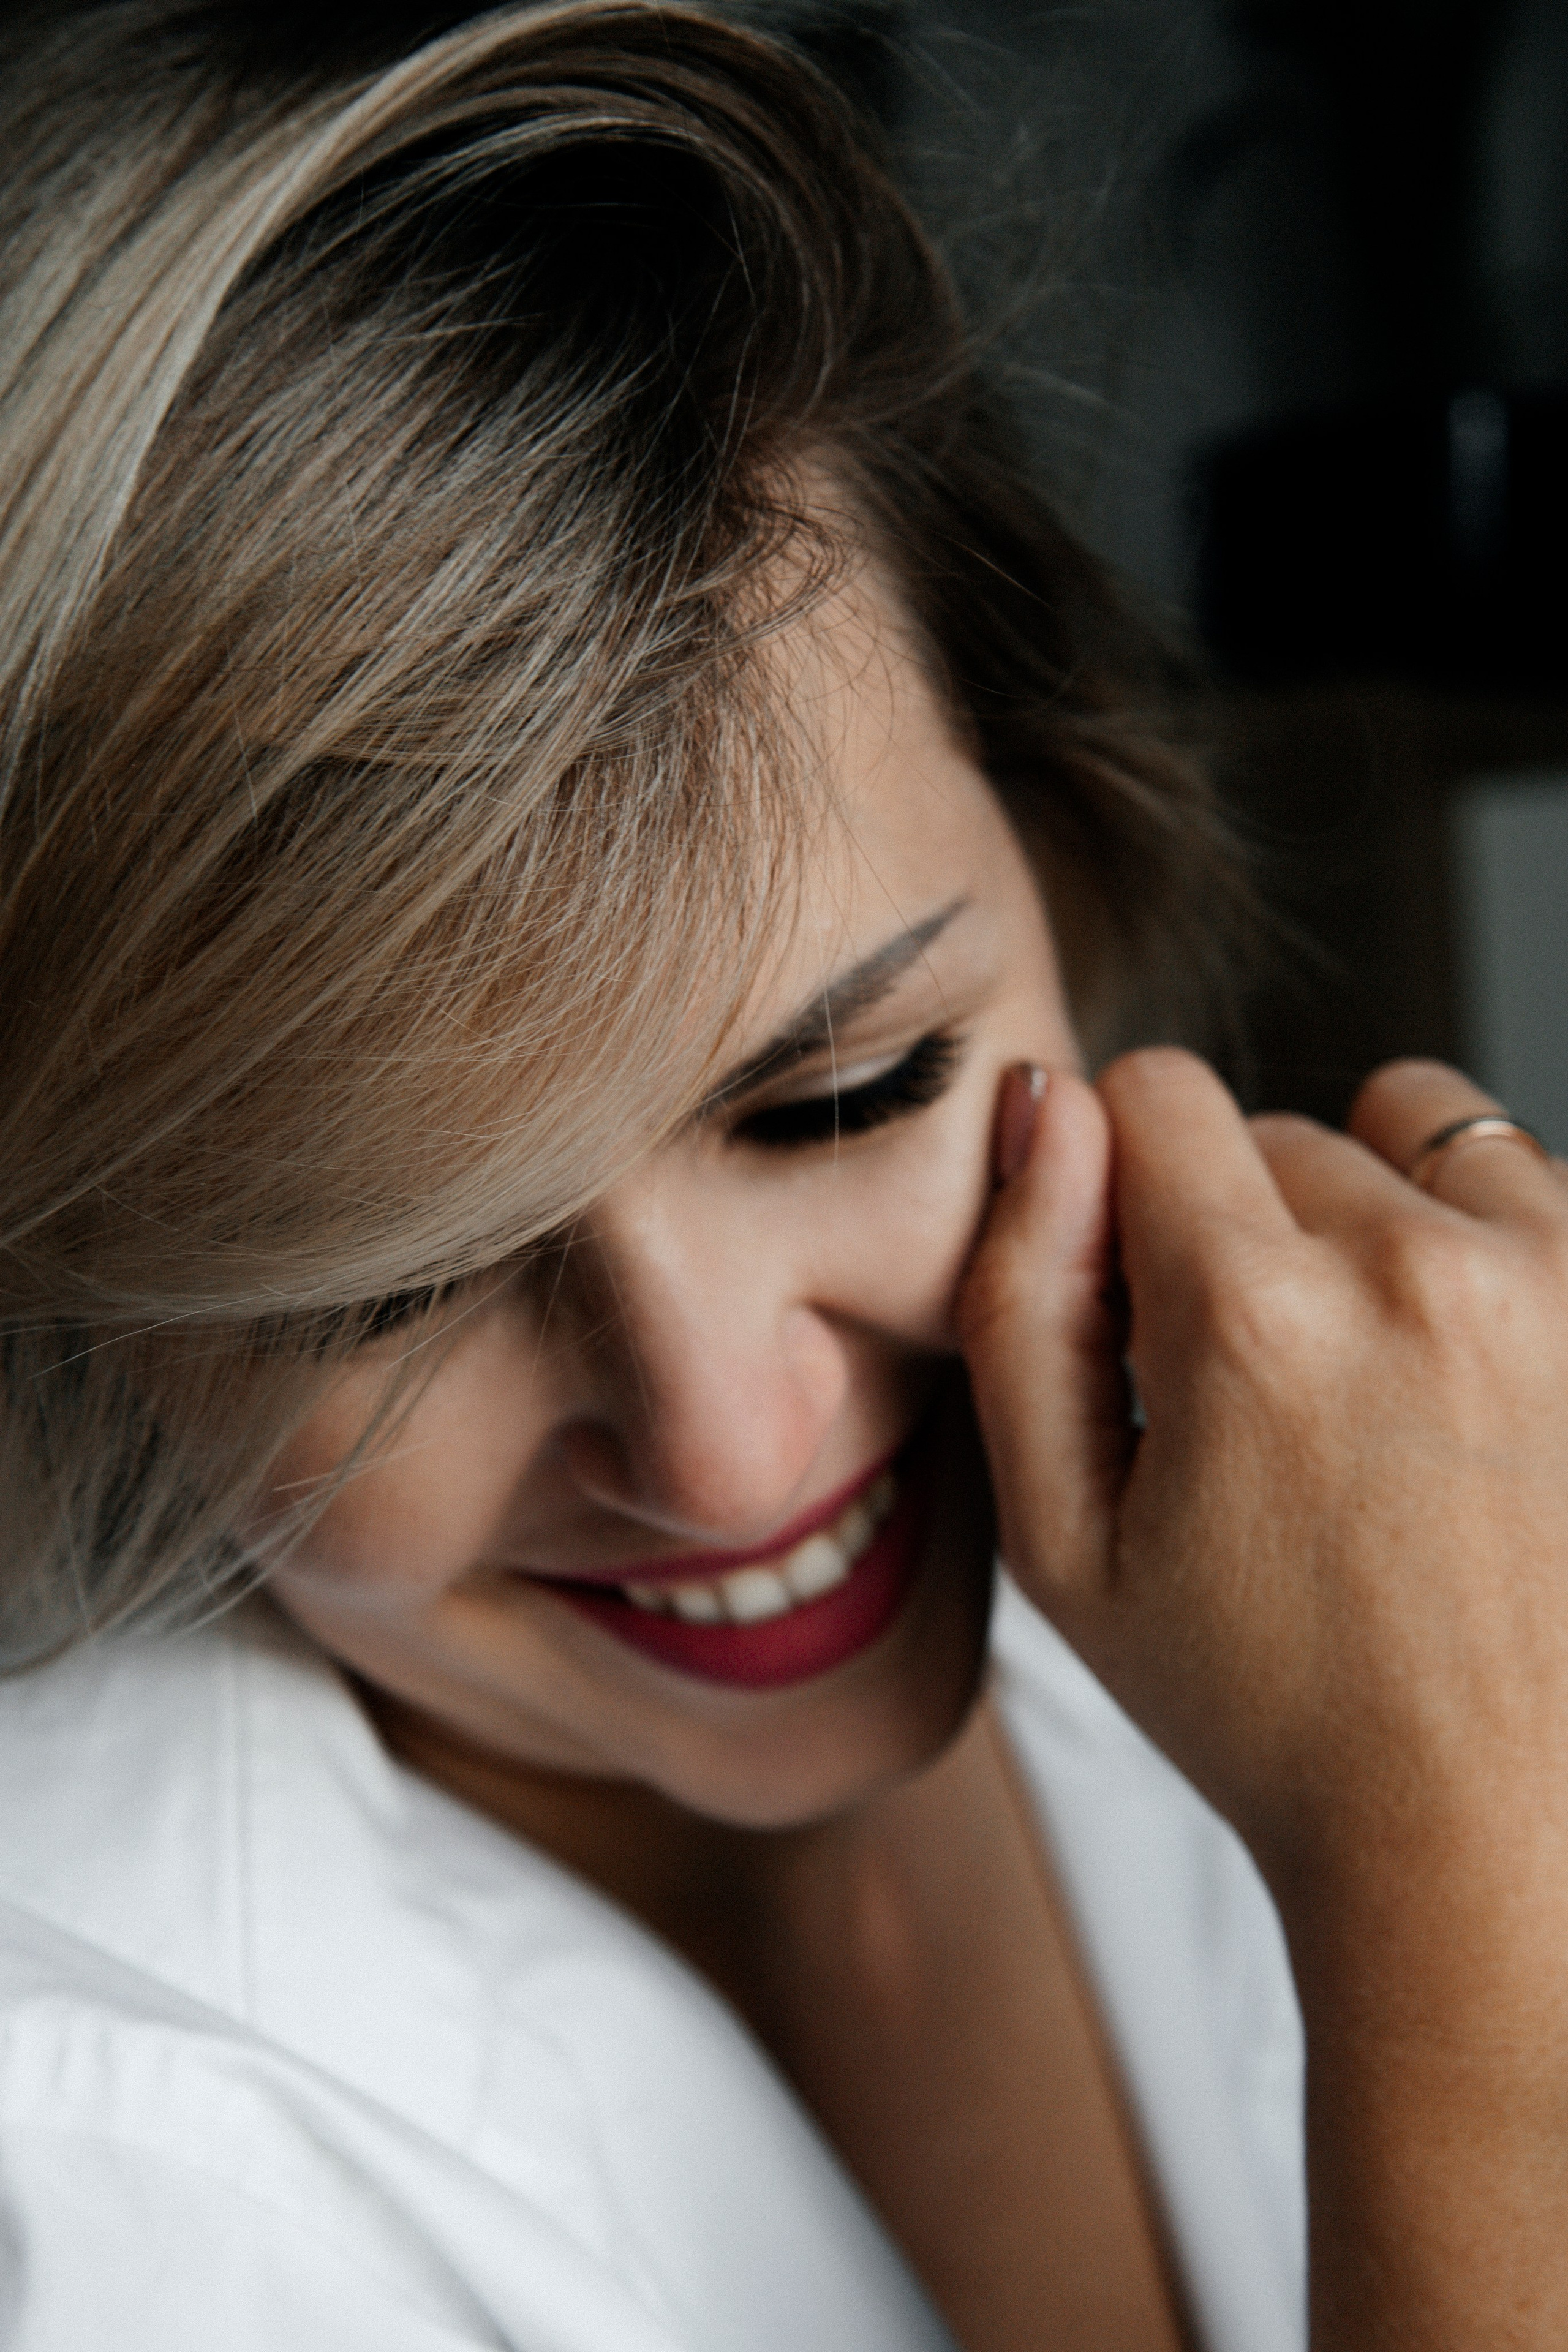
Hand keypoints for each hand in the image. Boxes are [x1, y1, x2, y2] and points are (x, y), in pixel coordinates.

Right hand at [959, 1050, 1567, 2345]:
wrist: (1487, 1838)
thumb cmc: (1265, 1707)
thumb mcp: (1062, 1534)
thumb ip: (1019, 1295)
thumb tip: (1040, 1112)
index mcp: (1253, 1316)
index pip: (1149, 1092)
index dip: (1118, 1192)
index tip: (1143, 1310)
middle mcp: (1419, 1267)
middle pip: (1276, 1130)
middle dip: (1242, 1231)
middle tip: (1258, 1398)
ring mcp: (1554, 1283)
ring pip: (1412, 1132)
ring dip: (1372, 1214)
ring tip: (1370, 1371)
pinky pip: (1526, 1181)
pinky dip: (1482, 1243)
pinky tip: (1463, 1372)